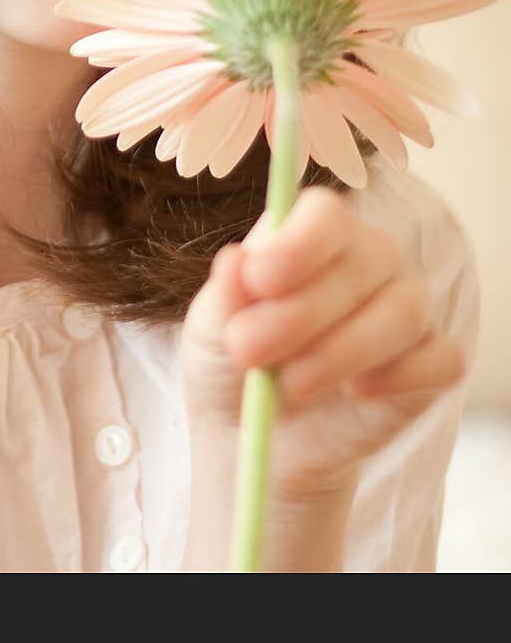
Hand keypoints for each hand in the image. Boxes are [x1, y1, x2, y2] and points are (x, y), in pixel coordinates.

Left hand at [180, 185, 466, 497]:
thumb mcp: (209, 335)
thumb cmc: (233, 363)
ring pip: (404, 311)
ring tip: (291, 386)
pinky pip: (441, 359)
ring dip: (345, 350)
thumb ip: (223, 298)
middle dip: (304, 311)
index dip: (298, 243)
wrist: (259, 436)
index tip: (257, 280)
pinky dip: (400, 378)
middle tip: (250, 350)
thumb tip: (236, 260)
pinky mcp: (433, 362)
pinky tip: (357, 394)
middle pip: (364, 260)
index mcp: (313, 234)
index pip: (326, 213)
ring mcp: (407, 307)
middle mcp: (370, 258)